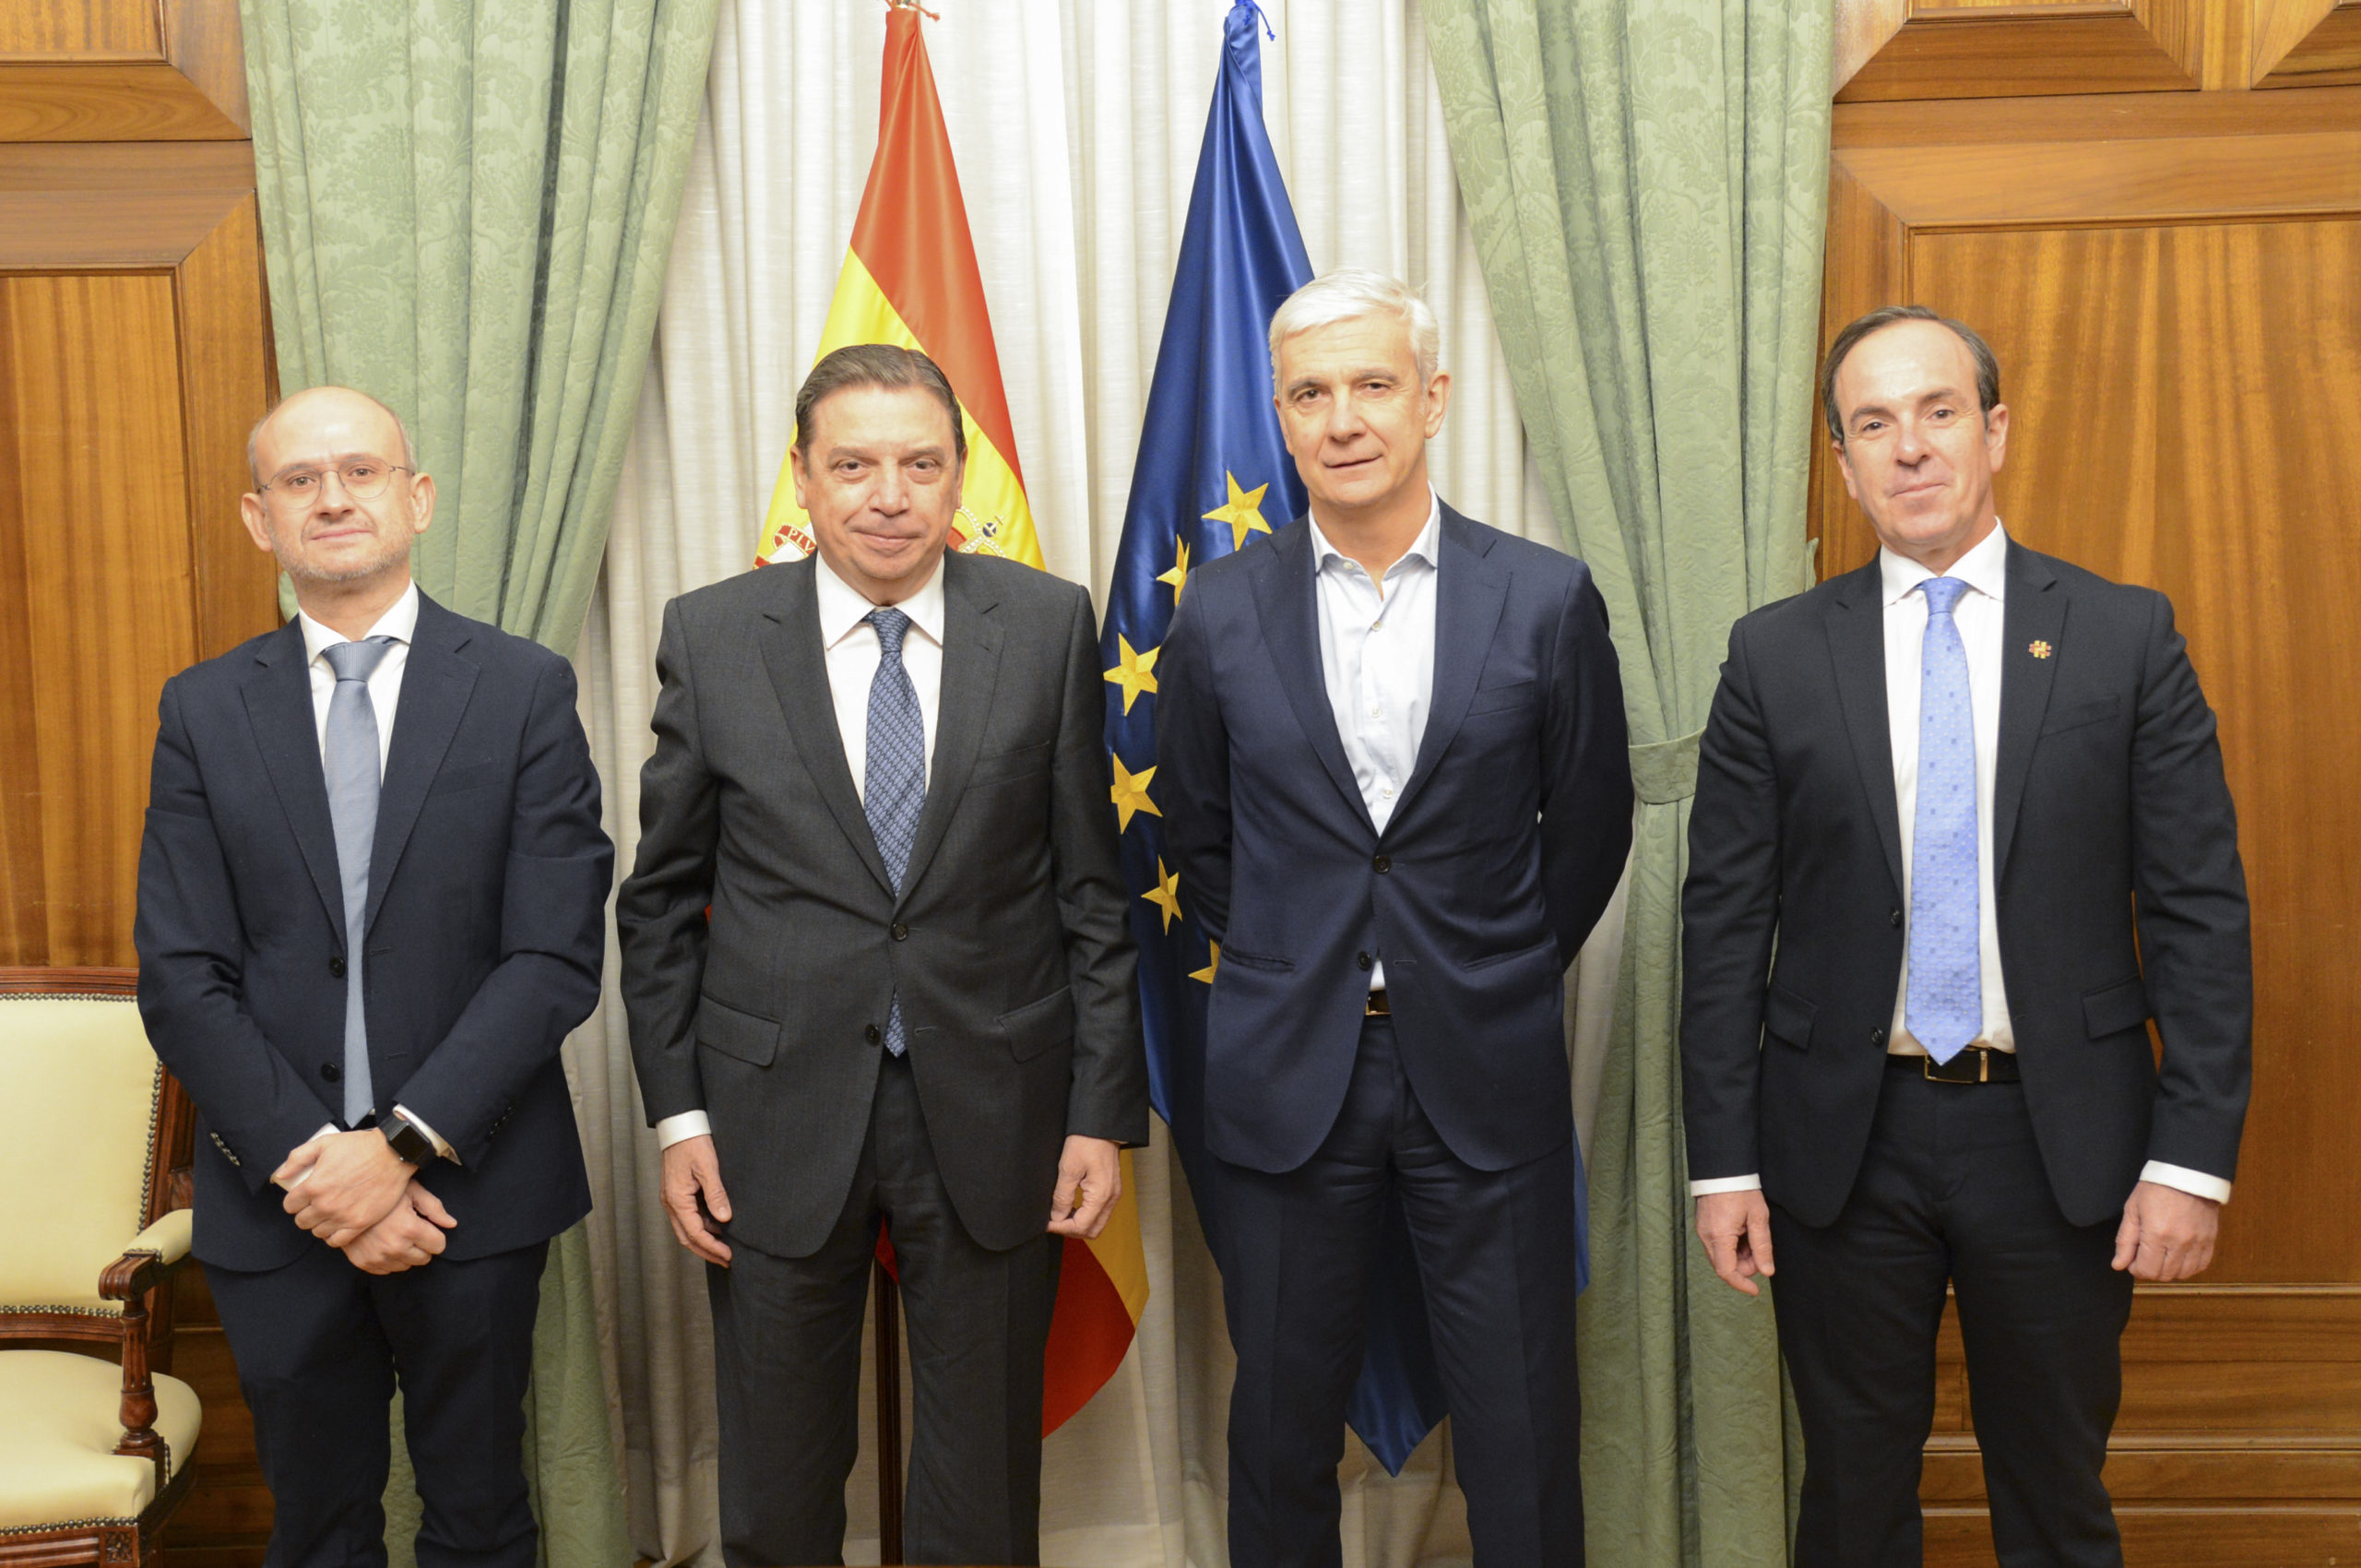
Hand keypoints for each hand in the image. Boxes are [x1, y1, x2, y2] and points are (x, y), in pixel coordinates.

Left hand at [275, 1128, 412, 1247]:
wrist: (393, 1153)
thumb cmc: (360, 1147)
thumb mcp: (324, 1143)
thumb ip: (297, 1158)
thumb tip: (279, 1175)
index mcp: (313, 1186)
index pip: (290, 1205)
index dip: (294, 1201)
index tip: (302, 1198)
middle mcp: (325, 1204)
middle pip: (302, 1221)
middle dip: (305, 1213)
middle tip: (315, 1205)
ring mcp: (342, 1216)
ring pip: (317, 1232)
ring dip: (319, 1224)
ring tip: (327, 1215)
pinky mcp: (359, 1223)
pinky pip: (336, 1241)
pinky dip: (333, 1236)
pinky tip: (337, 1226)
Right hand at [339, 1182, 456, 1274]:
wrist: (344, 1197)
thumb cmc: (383, 1189)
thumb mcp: (412, 1190)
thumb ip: (434, 1207)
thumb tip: (451, 1224)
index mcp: (410, 1229)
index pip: (439, 1245)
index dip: (435, 1235)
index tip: (427, 1227)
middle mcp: (395, 1247)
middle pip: (424, 1258)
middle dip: (422, 1245)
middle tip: (411, 1229)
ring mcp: (378, 1257)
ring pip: (407, 1266)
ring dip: (406, 1253)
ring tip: (396, 1234)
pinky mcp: (364, 1262)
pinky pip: (387, 1270)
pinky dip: (389, 1259)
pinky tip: (383, 1242)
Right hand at [661, 1135, 733, 1265]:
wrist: (680, 1127)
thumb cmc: (693, 1143)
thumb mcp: (708, 1168)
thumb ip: (716, 1194)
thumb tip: (725, 1219)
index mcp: (677, 1200)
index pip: (695, 1233)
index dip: (712, 1247)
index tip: (728, 1256)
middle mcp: (671, 1203)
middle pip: (687, 1238)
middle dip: (707, 1251)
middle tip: (727, 1260)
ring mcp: (672, 1199)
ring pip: (687, 1229)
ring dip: (705, 1240)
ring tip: (725, 1247)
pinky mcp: (677, 1194)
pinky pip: (688, 1217)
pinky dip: (702, 1226)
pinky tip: (717, 1227)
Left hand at [1047, 1136, 1121, 1239]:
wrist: (1101, 1126)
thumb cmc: (1086, 1141)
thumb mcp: (1068, 1168)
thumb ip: (1062, 1196)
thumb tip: (1056, 1216)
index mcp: (1101, 1195)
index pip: (1081, 1226)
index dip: (1061, 1228)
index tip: (1047, 1223)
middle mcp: (1111, 1198)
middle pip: (1092, 1230)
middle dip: (1071, 1230)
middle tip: (1053, 1221)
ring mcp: (1113, 1194)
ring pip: (1097, 1223)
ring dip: (1078, 1223)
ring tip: (1060, 1213)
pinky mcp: (1111, 1189)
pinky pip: (1100, 1212)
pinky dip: (1085, 1214)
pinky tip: (1071, 1205)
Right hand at [1696, 1189, 1776, 1296]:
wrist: (1722, 1168)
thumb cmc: (1741, 1190)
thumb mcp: (1758, 1218)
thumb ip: (1762, 1247)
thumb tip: (1767, 1271)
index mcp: (1719, 1237)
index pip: (1727, 1272)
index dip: (1742, 1284)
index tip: (1755, 1290)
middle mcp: (1706, 1237)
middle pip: (1725, 1265)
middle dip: (1745, 1265)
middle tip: (1761, 1250)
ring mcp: (1702, 1231)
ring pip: (1721, 1256)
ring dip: (1739, 1254)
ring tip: (1752, 1235)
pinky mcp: (1703, 1226)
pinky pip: (1717, 1245)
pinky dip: (1731, 1246)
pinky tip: (1742, 1231)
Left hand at [2112, 1179, 2219, 1280]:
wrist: (2186, 1174)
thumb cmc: (2156, 1189)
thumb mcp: (2132, 1210)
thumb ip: (2125, 1240)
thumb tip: (2119, 1265)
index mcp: (2157, 1234)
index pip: (2147, 1270)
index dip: (2136, 1269)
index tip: (2132, 1261)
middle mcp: (2179, 1242)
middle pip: (2164, 1275)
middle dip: (2150, 1270)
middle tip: (2145, 1257)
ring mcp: (2198, 1242)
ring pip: (2184, 1273)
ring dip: (2169, 1270)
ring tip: (2161, 1256)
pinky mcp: (2210, 1240)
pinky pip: (2201, 1265)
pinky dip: (2189, 1267)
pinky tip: (2179, 1257)